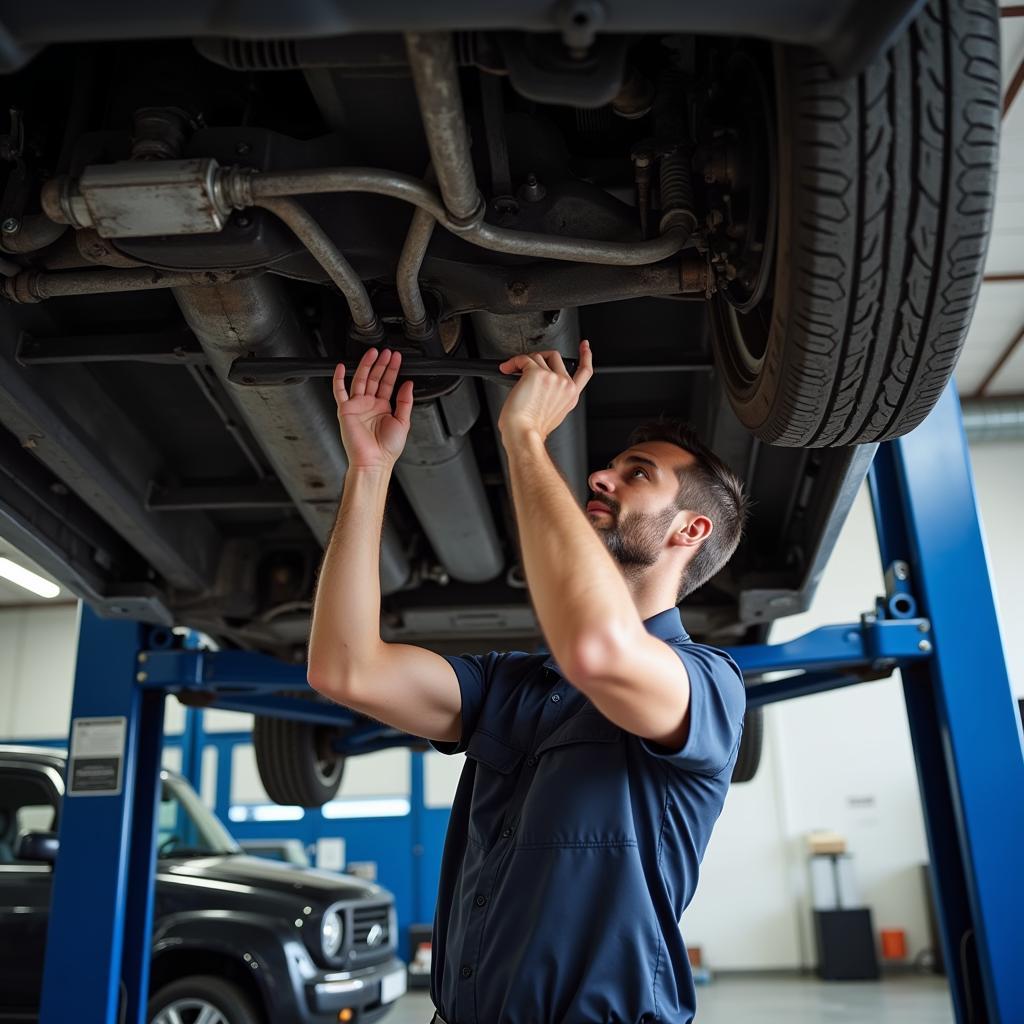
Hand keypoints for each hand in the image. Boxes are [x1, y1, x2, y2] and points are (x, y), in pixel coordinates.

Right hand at [333, 348, 414, 469]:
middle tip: (387, 352)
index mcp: (383, 408)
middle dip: (380, 364)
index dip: (392, 370)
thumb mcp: (403, 422)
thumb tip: (408, 385)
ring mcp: (357, 406)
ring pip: (360, 380)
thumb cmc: (387, 448)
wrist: (374, 461)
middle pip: (374, 378)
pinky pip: (339, 392)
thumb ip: (405, 402)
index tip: (397, 358)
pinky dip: (338, 379)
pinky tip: (340, 367)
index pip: (387, 383)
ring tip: (373, 353)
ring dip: (366, 366)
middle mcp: (369, 405)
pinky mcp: (345, 410)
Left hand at [497, 340, 593, 441]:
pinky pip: (523, 359)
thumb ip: (554, 396)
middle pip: (555, 357)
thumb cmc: (531, 428)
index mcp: (571, 397)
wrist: (523, 433)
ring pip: (538, 356)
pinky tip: (507, 368)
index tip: (585, 346)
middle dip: (539, 359)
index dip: (586, 356)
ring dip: (523, 362)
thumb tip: (540, 383)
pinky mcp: (537, 374)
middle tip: (525, 368)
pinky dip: (513, 362)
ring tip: (513, 372)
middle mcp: (565, 386)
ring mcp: (553, 378)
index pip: (585, 372)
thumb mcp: (552, 414)